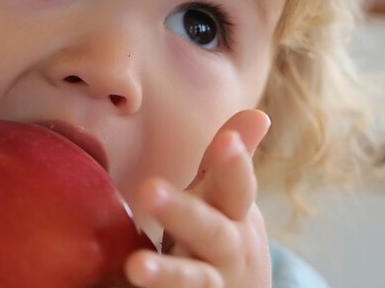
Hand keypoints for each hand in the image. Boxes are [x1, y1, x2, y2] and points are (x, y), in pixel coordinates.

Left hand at [124, 109, 272, 287]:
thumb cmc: (224, 240)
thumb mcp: (228, 202)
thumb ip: (227, 162)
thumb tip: (258, 114)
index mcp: (235, 214)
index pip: (236, 185)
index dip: (233, 165)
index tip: (226, 141)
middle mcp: (230, 250)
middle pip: (210, 230)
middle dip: (182, 211)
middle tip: (149, 190)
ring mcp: (212, 283)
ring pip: (192, 278)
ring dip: (165, 273)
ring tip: (135, 266)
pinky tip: (126, 284)